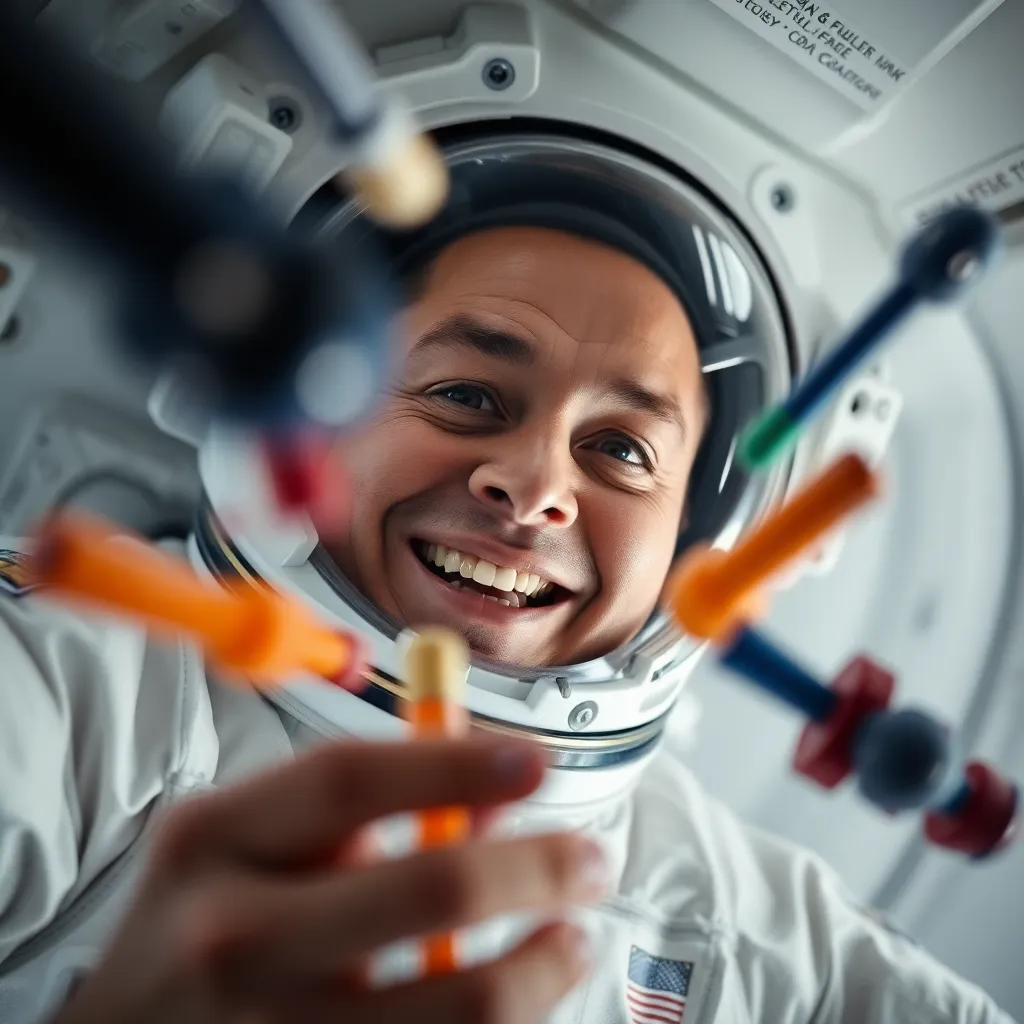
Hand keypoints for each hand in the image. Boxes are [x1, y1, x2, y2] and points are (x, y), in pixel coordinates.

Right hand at [57, 737, 605, 1023]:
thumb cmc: (210, 915)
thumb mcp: (253, 837)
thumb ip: (358, 808)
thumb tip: (491, 796)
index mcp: (216, 838)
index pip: (353, 779)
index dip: (455, 763)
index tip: (538, 763)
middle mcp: (234, 934)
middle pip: (425, 888)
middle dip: (536, 868)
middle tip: (590, 859)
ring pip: (453, 1008)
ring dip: (539, 968)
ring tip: (570, 939)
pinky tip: (516, 997)